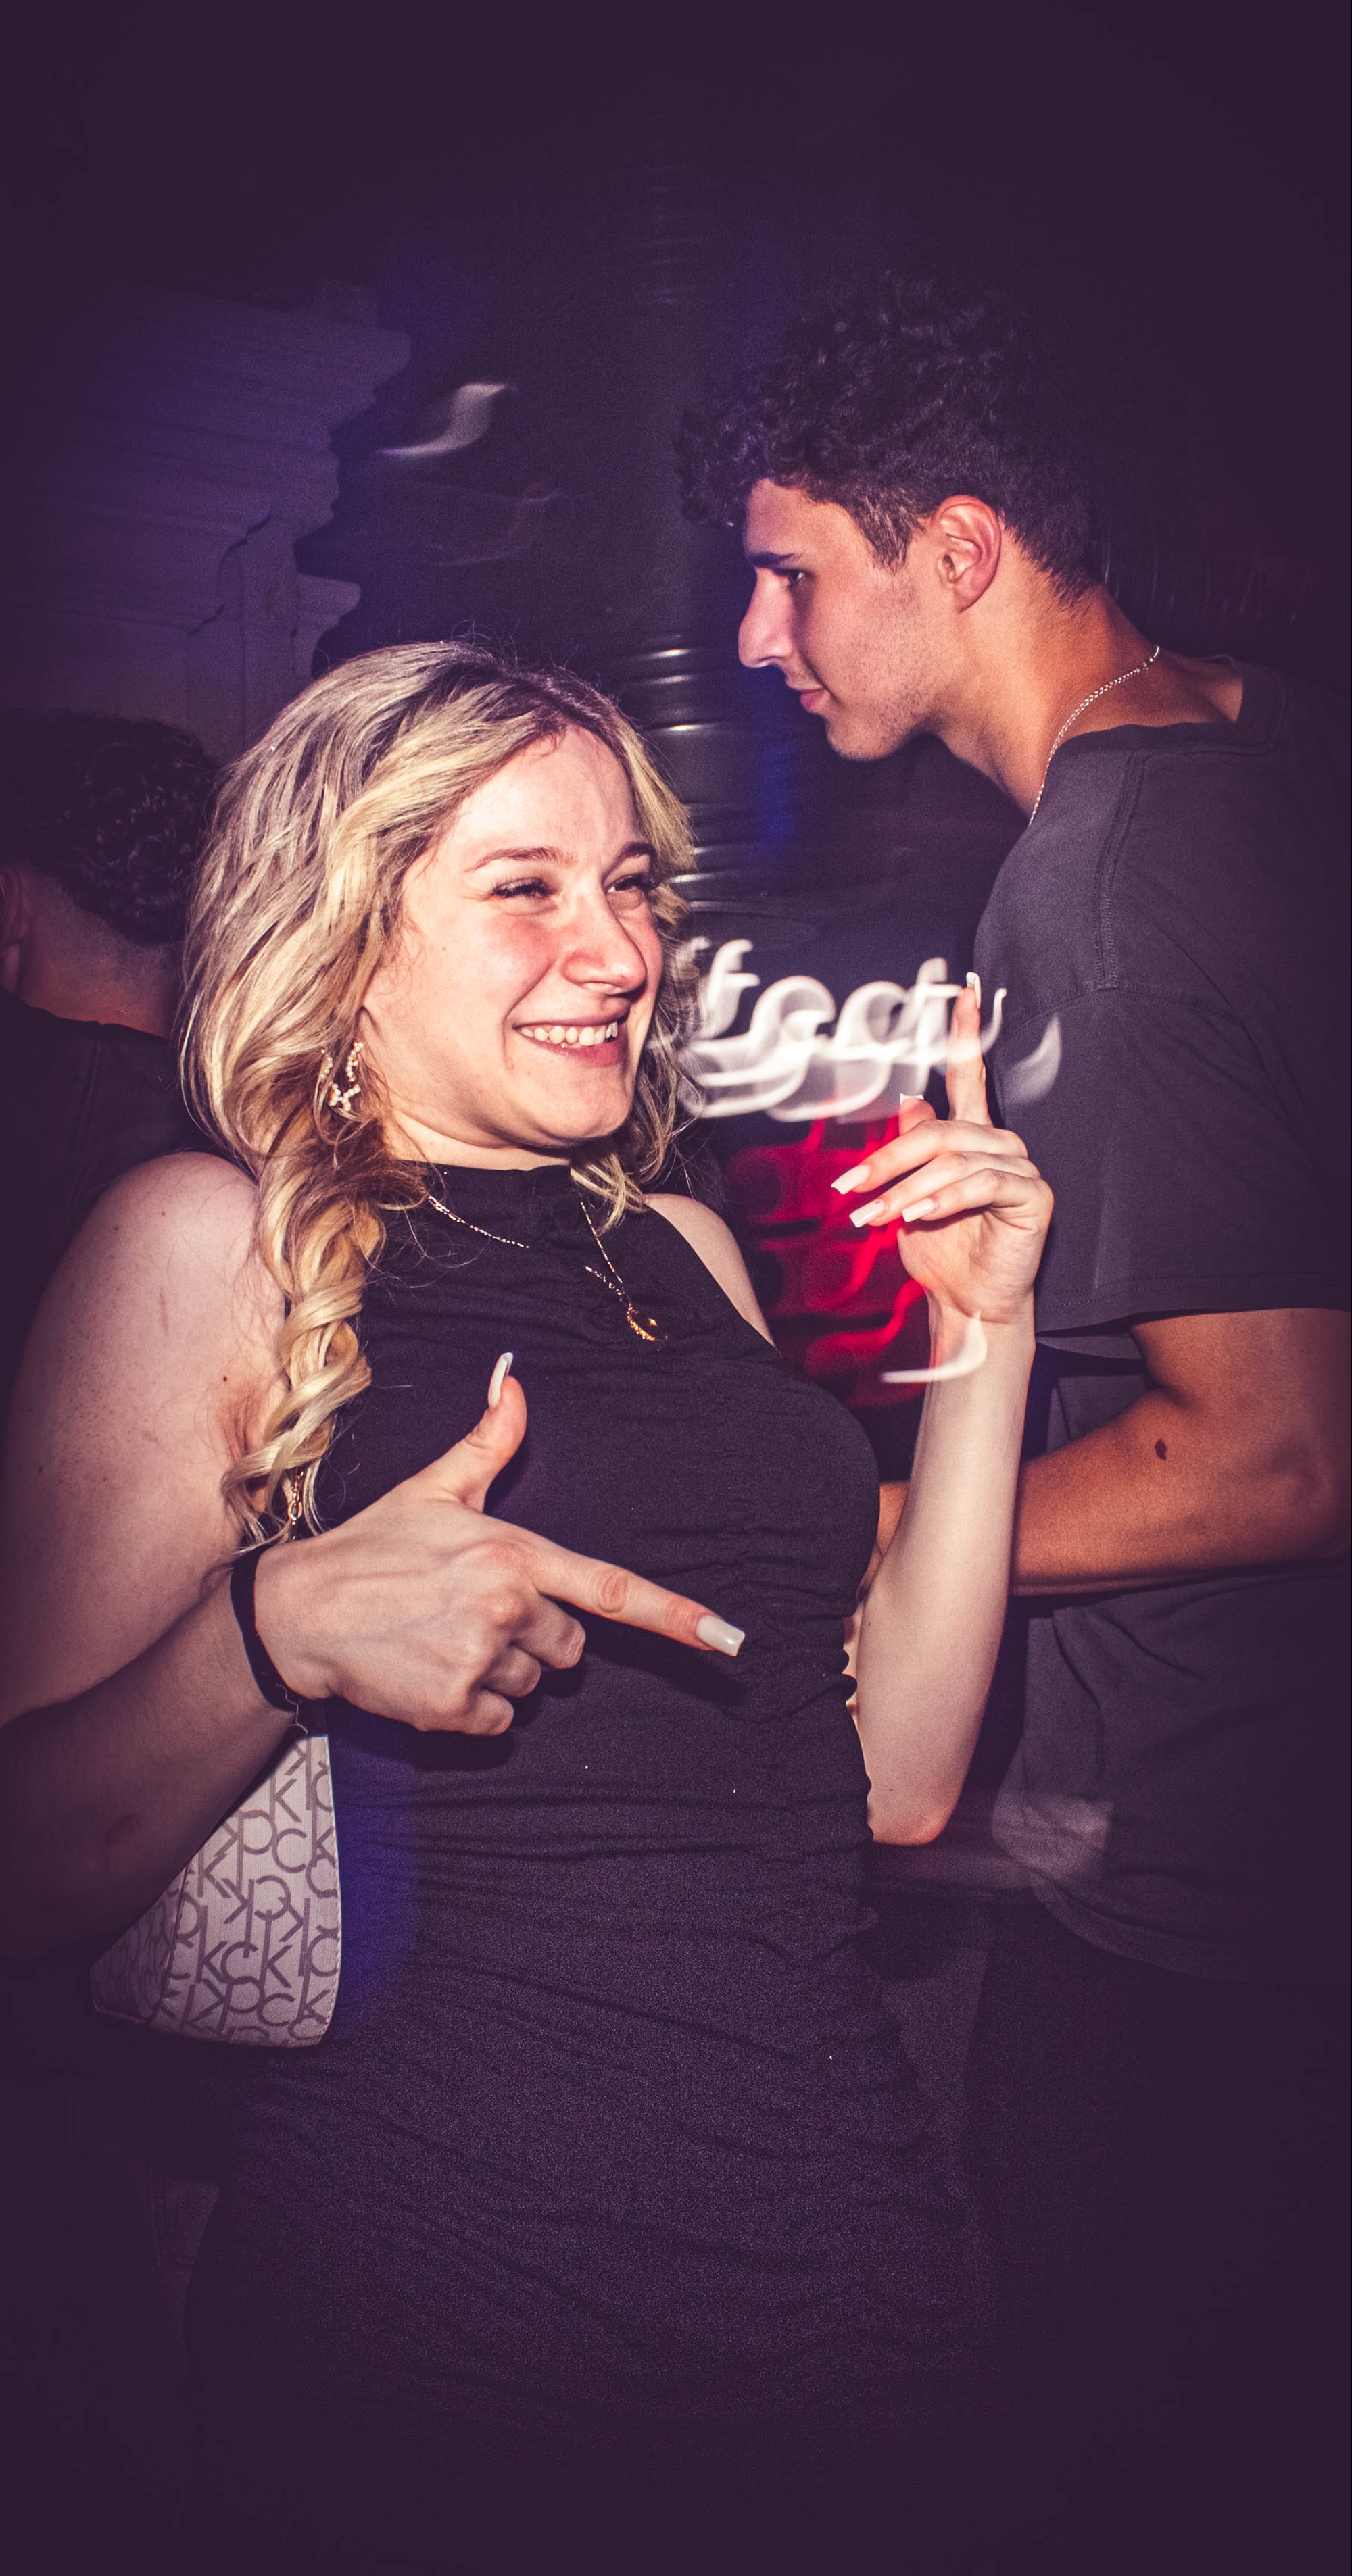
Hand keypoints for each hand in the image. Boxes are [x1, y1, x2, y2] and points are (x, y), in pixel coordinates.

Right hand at [255, 1362, 742, 1734]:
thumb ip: (487, 1444)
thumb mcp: (432, 1489)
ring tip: (443, 1639)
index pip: (612, 1589)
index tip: (729, 1641)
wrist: (302, 1612)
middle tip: (471, 1613)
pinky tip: (432, 1674)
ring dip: (499, 1672)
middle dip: (533, 1637)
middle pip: (569, 1647)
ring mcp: (481, 1658)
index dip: (677, 1617)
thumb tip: (515, 1383)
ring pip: (531, 1686)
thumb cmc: (373, 1546)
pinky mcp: (454, 1706)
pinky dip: (473, 1709)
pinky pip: (499, 1723)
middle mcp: (507, 1606)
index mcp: (515, 1552)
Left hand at [832, 985, 1051, 1326]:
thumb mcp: (911, 1196)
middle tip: (850, 1190)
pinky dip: (943, 1200)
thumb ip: (913, 1148)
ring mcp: (1021, 1167)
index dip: (968, 1032)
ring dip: (905, 1190)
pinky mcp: (1033, 1196)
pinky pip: (981, 1185)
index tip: (965, 990)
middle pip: (940, 1130)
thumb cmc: (942, 1253)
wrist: (969, 1303)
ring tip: (874, 1218)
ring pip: (953, 1160)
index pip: (970, 1075)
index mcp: (974, 1136)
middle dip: (888, 1160)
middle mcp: (1001, 1143)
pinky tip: (918, 1216)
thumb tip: (909, 1100)